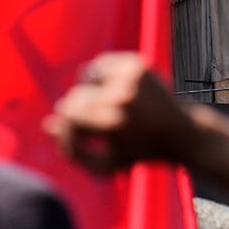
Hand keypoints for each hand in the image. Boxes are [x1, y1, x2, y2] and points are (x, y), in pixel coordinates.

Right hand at [43, 52, 196, 173]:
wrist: (181, 133)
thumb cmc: (138, 152)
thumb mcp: (104, 165)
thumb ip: (72, 151)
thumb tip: (47, 124)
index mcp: (113, 122)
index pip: (68, 115)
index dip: (67, 128)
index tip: (78, 137)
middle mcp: (122, 96)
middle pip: (74, 97)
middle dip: (76, 111)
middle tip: (90, 123)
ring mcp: (131, 77)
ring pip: (85, 76)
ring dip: (87, 91)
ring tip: (101, 105)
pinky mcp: (137, 63)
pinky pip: (100, 63)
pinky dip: (100, 76)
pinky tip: (112, 90)